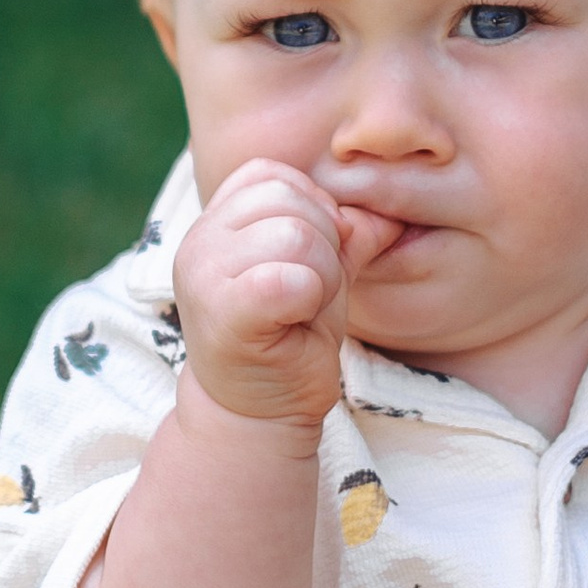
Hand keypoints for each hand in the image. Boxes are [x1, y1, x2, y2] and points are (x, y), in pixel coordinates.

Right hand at [171, 159, 399, 430]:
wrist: (259, 412)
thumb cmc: (289, 337)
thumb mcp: (323, 272)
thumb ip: (347, 233)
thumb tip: (388, 205)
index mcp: (215, 220)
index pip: (271, 175)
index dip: (311, 210)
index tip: (309, 260)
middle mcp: (199, 240)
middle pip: (290, 201)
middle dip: (323, 245)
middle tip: (308, 293)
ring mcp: (204, 276)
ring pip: (296, 235)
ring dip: (322, 275)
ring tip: (302, 308)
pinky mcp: (224, 312)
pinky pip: (291, 278)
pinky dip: (311, 297)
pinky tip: (296, 322)